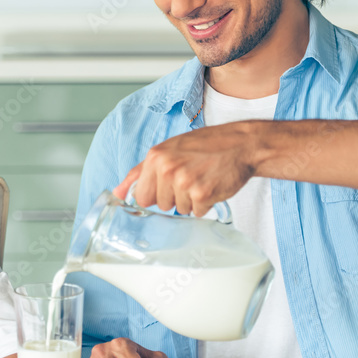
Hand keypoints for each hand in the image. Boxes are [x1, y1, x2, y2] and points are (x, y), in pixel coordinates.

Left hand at [114, 123, 259, 216]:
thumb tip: (117, 193)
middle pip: (161, 204)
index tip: (169, 185)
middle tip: (192, 176)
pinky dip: (206, 204)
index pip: (141, 195)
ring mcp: (184, 182)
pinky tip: (212, 185)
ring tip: (203, 179)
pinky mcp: (201, 194)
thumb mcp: (170, 150)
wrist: (241, 144)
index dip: (156, 193)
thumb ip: (140, 172)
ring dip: (192, 200)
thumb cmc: (206, 146)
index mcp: (155, 156)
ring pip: (180, 210)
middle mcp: (167, 168)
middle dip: (176, 196)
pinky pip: (197, 212)